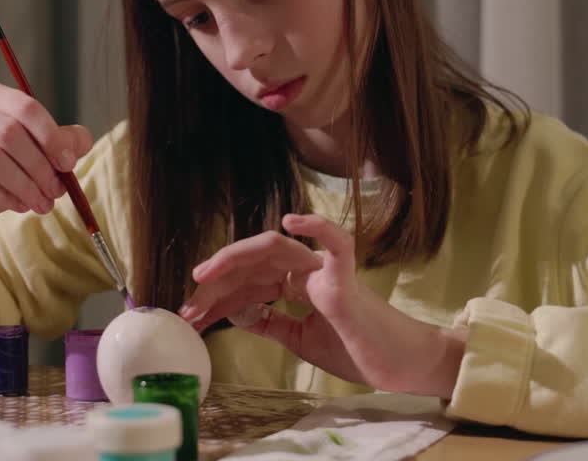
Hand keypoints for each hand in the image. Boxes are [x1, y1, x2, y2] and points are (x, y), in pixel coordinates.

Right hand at [0, 82, 92, 238]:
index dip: (51, 136)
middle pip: (9, 131)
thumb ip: (62, 143)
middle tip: (56, 191)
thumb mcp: (37, 156)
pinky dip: (4, 196)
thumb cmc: (2, 176)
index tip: (68, 164)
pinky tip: (19, 206)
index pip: (25, 106)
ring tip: (41, 203)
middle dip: (39, 165)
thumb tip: (81, 142)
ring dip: (24, 184)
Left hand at [178, 213, 466, 397]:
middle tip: (188, 306)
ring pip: (276, 249)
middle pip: (253, 263)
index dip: (218, 296)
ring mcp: (326, 271)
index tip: (192, 316)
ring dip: (236, 258)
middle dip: (216, 282)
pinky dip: (317, 227)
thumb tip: (237, 311)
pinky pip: (336, 243)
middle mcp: (308, 271)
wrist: (399, 368)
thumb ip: (272, 323)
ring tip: (206, 274)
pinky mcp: (347, 279)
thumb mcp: (300, 340)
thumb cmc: (358, 350)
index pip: (250, 281)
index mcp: (298, 286)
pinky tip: (293, 220)